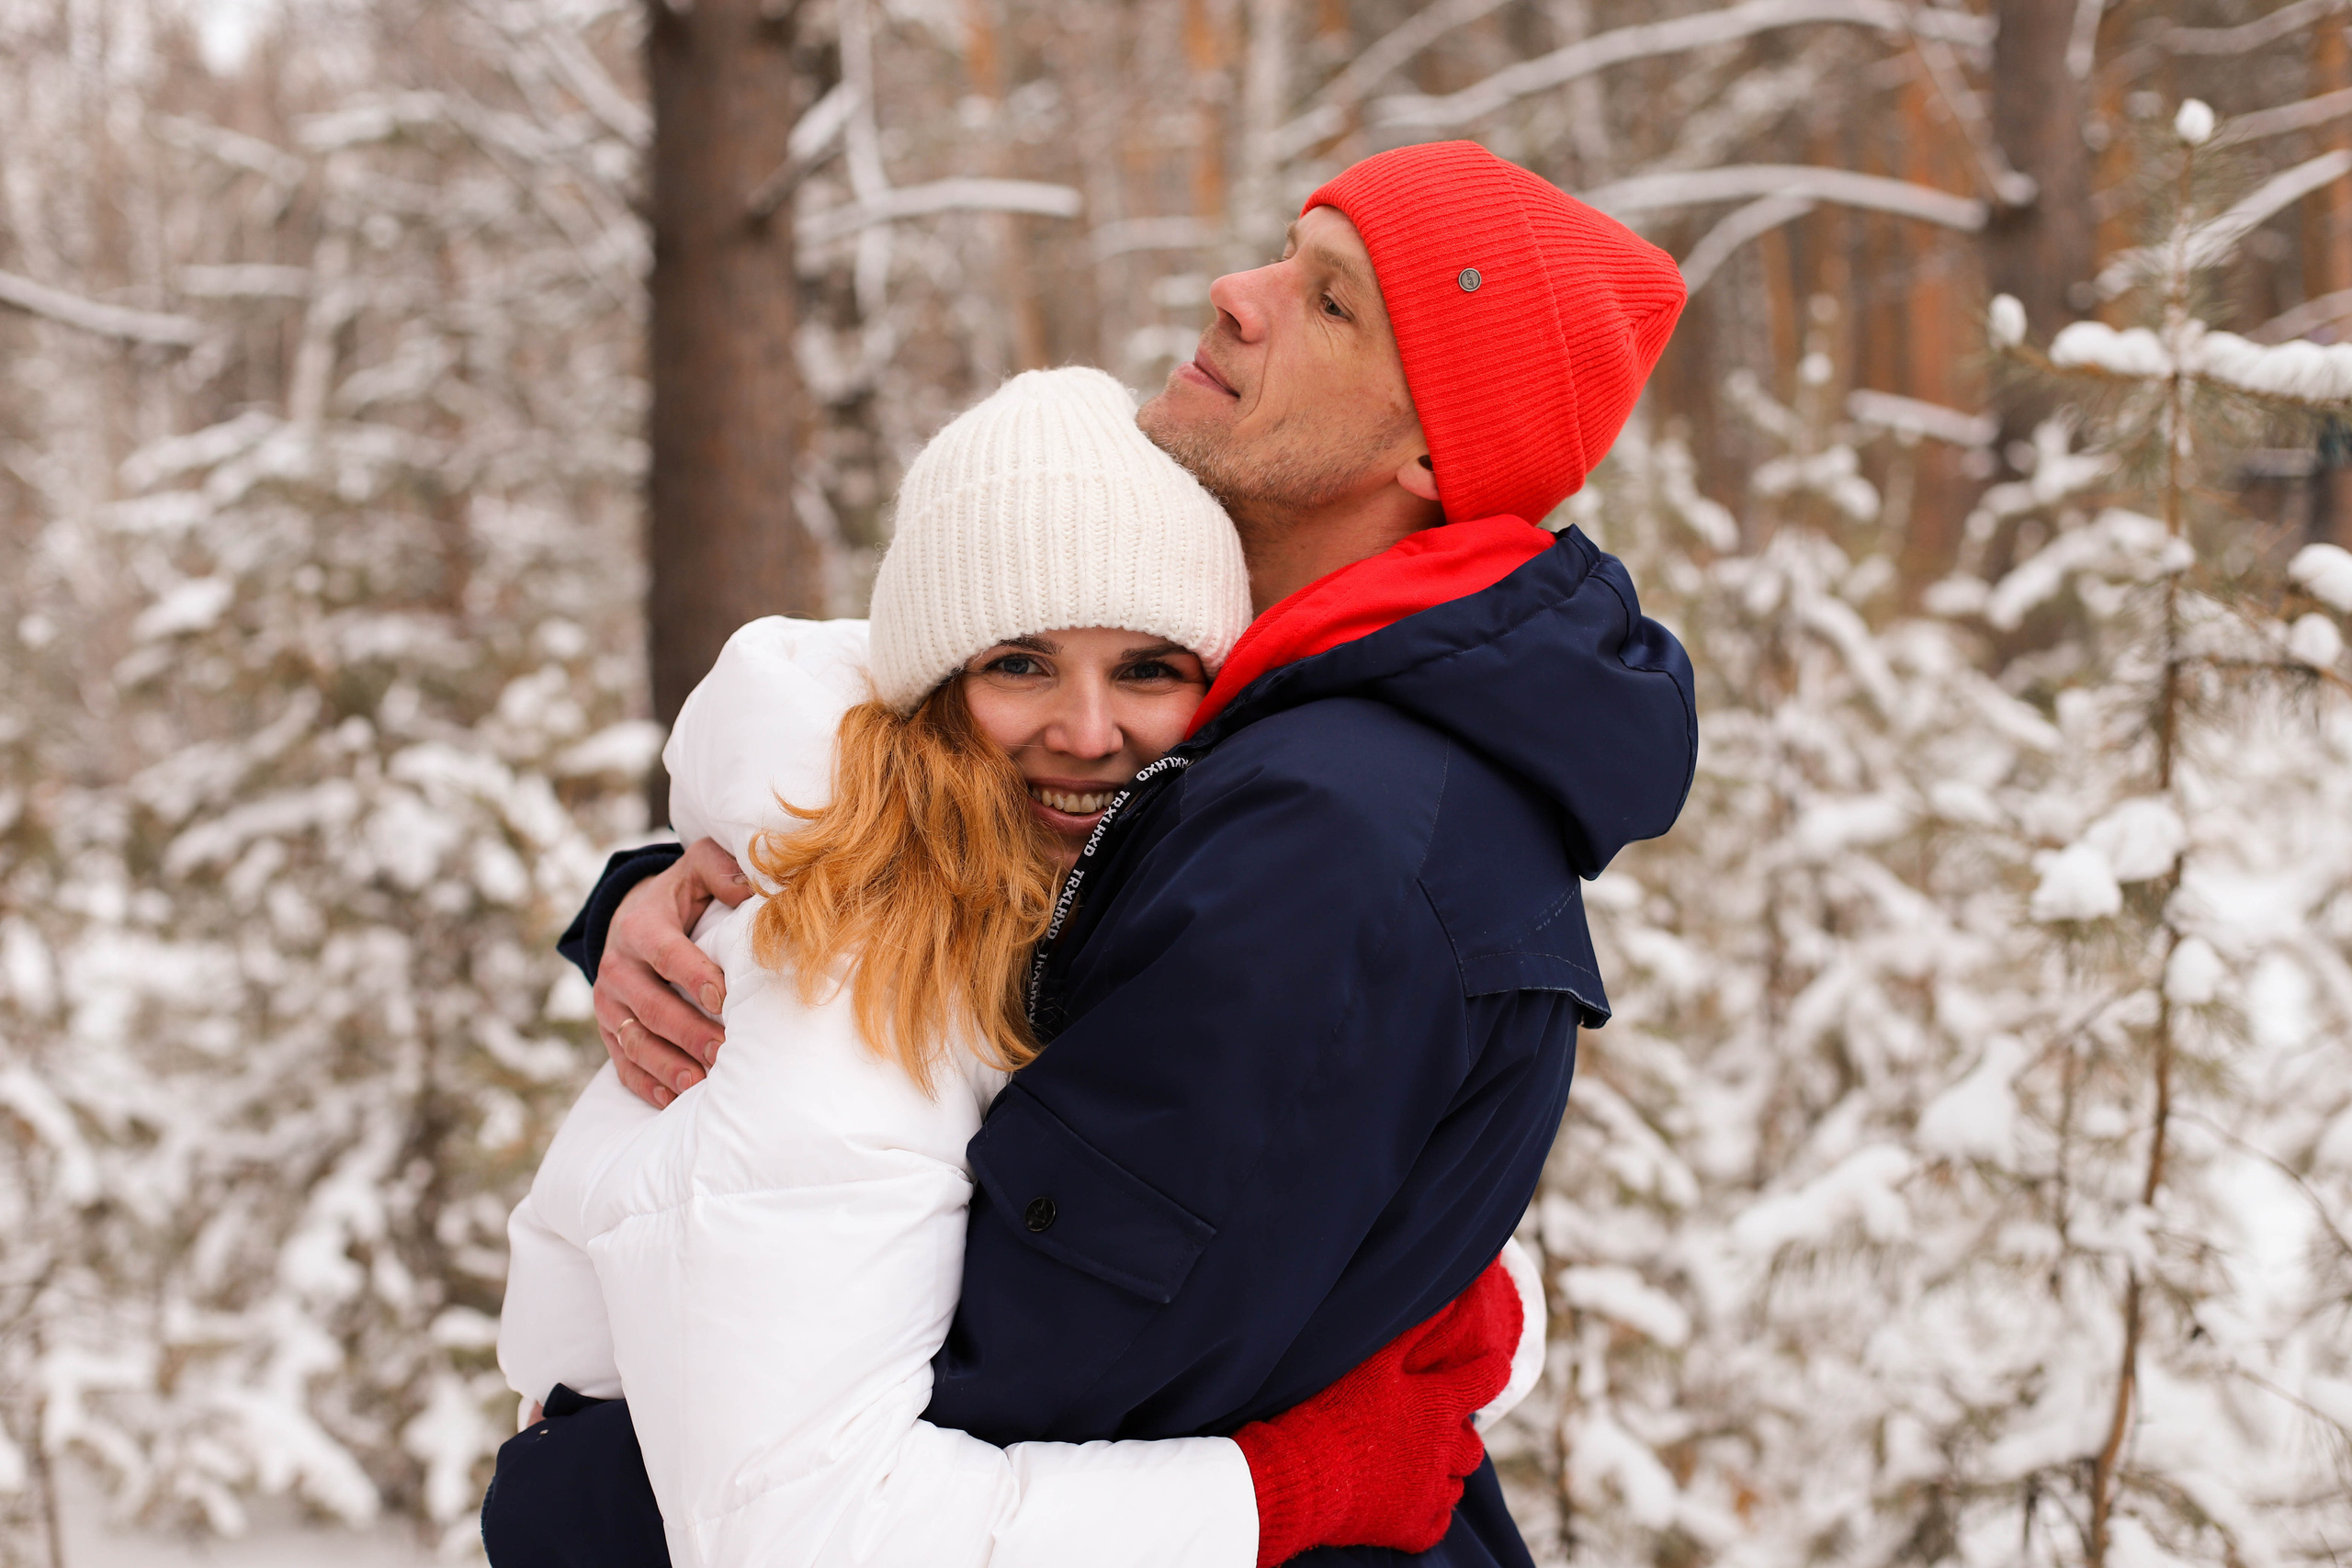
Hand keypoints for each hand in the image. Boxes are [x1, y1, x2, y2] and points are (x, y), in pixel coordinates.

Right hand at [594, 838, 752, 1107]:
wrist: (629, 917)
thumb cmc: (679, 897)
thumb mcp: (696, 869)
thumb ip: (721, 869)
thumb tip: (751, 888)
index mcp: (640, 928)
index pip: (667, 955)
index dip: (695, 976)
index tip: (725, 999)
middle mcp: (618, 968)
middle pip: (653, 1007)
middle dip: (689, 1033)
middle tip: (725, 1054)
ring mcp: (609, 1005)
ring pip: (636, 1041)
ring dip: (669, 1066)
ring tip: (702, 1085)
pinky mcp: (609, 1031)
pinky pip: (623, 1064)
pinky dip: (647, 1085)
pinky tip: (674, 1101)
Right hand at [1233, 1257, 1519, 1565]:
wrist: (1304, 1471)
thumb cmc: (1336, 1409)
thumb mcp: (1374, 1361)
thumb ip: (1417, 1329)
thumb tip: (1451, 1301)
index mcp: (1439, 1406)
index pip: (1486, 1381)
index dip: (1493, 1369)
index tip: (1495, 1366)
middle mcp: (1445, 1450)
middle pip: (1473, 1446)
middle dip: (1458, 1437)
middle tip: (1428, 1431)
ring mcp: (1431, 1492)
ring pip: (1456, 1486)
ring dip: (1442, 1474)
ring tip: (1409, 1465)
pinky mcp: (1412, 1527)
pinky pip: (1436, 1523)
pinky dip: (1426, 1512)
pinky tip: (1403, 1499)